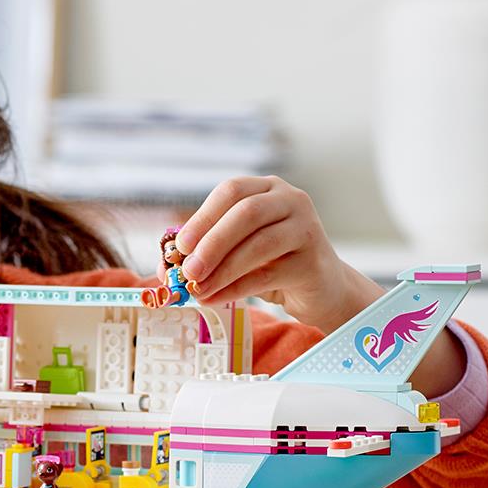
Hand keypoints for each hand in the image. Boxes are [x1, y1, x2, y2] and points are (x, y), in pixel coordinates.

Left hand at [172, 176, 381, 333]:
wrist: (320, 288)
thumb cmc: (271, 263)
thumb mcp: (238, 249)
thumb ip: (207, 249)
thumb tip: (167, 264)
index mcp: (268, 189)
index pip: (232, 191)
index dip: (203, 216)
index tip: (181, 245)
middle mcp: (291, 201)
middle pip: (246, 214)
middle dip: (211, 243)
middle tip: (187, 270)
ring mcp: (307, 229)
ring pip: (258, 244)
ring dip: (222, 270)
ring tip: (197, 289)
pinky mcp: (312, 262)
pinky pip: (267, 275)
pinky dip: (235, 289)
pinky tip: (214, 299)